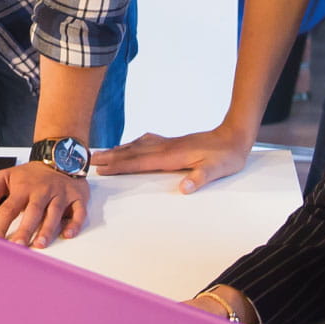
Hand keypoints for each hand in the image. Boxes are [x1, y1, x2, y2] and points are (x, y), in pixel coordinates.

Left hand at [0, 161, 87, 247]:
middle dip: (25, 229)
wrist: (58, 156)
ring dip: (48, 229)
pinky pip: (78, 211)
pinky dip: (75, 223)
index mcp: (23, 187)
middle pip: (33, 212)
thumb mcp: (5, 176)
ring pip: (54, 212)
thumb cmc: (31, 174)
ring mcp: (60, 194)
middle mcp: (42, 191)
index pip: (9, 208)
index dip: (1, 224)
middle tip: (18, 245)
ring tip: (40, 244)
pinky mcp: (77, 197)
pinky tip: (68, 234)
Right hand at [92, 126, 257, 193]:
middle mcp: (166, 147)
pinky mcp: (172, 143)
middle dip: (110, 157)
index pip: (140, 162)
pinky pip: (145, 143)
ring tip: (101, 154)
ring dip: (118, 150)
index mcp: (172, 156)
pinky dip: (132, 145)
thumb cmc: (227, 156)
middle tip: (89, 160)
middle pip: (132, 152)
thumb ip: (200, 177)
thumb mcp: (217, 169)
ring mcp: (168, 143)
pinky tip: (130, 146)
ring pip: (137, 146)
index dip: (120, 165)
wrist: (235, 135)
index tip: (101, 167)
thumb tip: (185, 188)